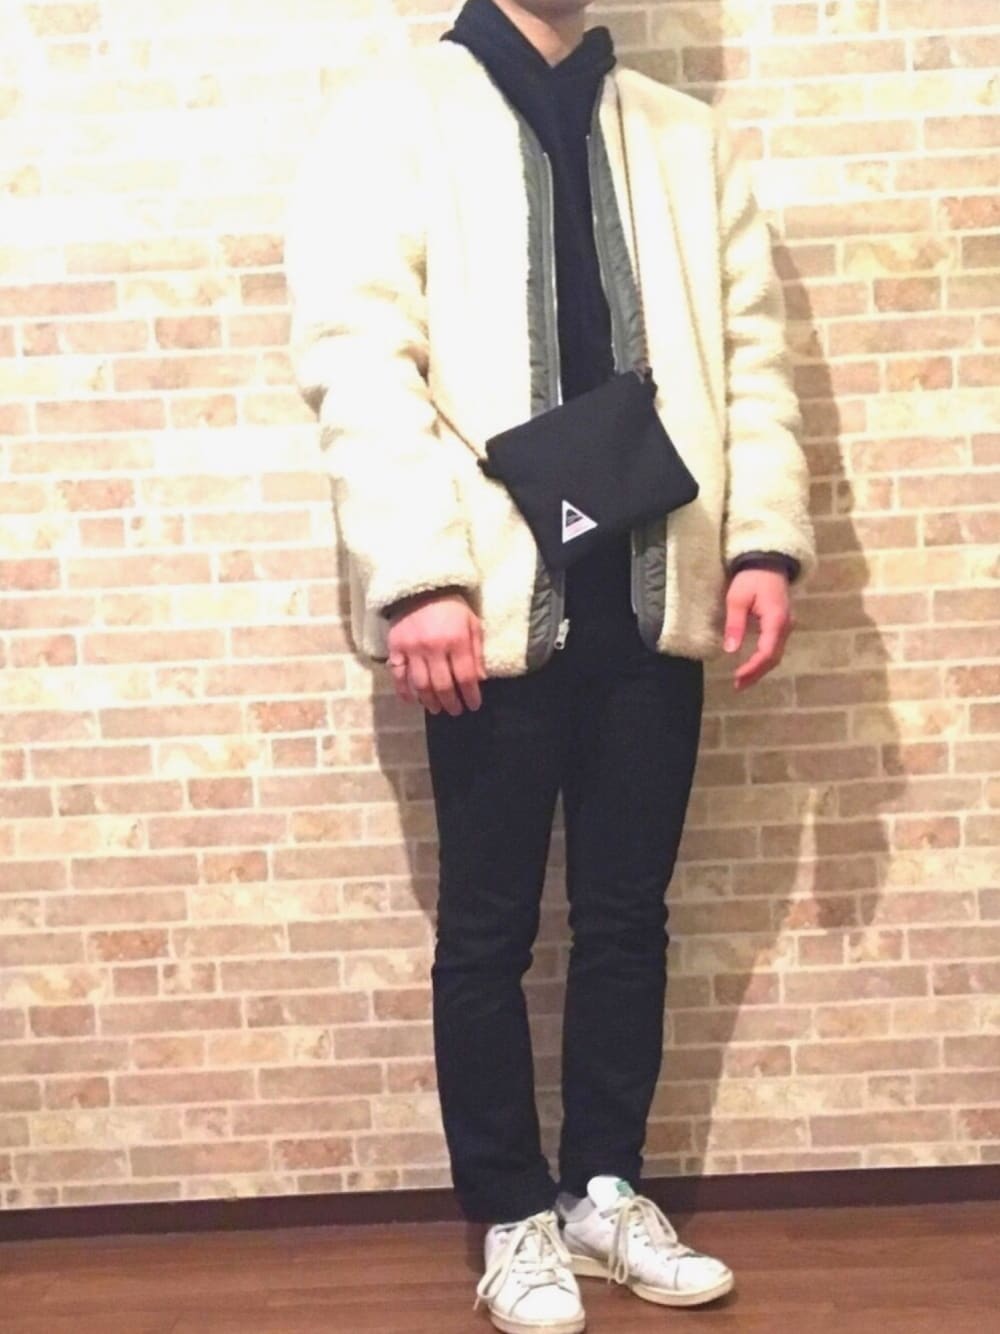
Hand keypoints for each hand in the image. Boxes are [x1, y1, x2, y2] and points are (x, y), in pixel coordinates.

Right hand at [386, 592, 485, 715]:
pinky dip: (404, 691)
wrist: (420, 587)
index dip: (470, 695)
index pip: (465, 677)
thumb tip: (479, 679)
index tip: (473, 705)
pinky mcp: (395, 647)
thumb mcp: (471, 623)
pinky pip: (398, 675)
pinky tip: (412, 700)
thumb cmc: (451, 606)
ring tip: (436, 709)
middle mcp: (434, 647)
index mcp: (456, 640)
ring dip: (430, 701)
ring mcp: (412, 649)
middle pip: (443, 685)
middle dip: (451, 702)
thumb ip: (476, 651)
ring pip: (421, 684)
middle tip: (455, 711)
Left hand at [724, 568, 795, 691]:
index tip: (737, 678)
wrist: (768, 563)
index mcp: (776, 619)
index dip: (752, 668)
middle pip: (774, 657)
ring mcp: (787, 626)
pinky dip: (764, 660)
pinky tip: (752, 666)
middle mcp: (786, 626)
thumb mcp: (737, 599)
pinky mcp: (782, 625)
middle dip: (756, 673)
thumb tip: (730, 650)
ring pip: (776, 654)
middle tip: (738, 686)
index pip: (767, 652)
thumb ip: (735, 624)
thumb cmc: (751, 579)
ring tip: (742, 681)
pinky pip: (775, 647)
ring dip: (760, 669)